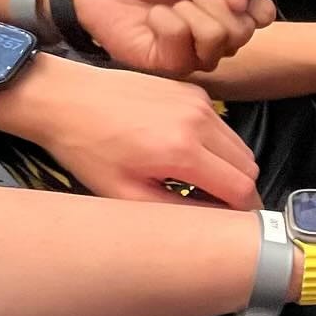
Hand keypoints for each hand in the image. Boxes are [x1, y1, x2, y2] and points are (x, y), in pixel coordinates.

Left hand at [0, 55, 260, 207]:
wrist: (67, 99)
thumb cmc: (87, 147)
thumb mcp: (123, 194)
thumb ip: (175, 212)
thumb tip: (211, 224)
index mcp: (181, 150)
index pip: (241, 187)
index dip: (243, 211)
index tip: (234, 223)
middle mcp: (198, 121)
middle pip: (248, 166)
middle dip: (238, 190)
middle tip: (214, 204)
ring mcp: (198, 102)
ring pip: (239, 144)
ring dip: (229, 166)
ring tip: (198, 179)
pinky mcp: (193, 91)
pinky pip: (222, 125)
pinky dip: (215, 144)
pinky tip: (186, 151)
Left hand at [71, 0, 275, 75]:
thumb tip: (245, 2)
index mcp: (232, 8)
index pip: (265, 16)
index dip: (249, 1)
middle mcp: (220, 36)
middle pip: (244, 29)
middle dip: (212, 1)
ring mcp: (197, 55)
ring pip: (218, 38)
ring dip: (188, 11)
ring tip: (170, 7)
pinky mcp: (173, 67)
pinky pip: (184, 43)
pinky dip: (165, 22)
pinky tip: (154, 20)